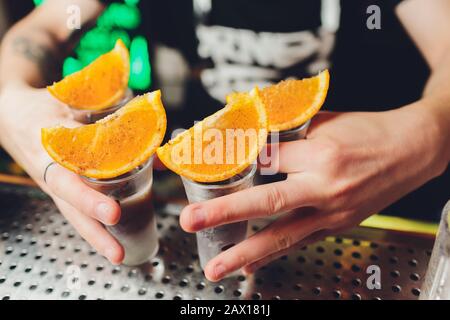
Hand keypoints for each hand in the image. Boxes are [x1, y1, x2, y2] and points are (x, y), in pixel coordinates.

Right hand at [0, 83, 123, 263]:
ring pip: (73, 213)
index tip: (112, 212)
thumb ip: (112, 117)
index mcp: (49, 148)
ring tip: (118, 254)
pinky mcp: (60, 188)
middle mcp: (50, 171)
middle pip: (71, 205)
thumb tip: (154, 139)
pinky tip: (111, 239)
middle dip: (94, 226)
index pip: (70, 176)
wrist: (12, 115)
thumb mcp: (72, 102)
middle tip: (117, 246)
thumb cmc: (44, 107)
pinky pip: (75, 209)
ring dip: (96, 235)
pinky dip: (92, 225)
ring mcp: (53, 182)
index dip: (90, 197)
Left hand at [180, 107, 446, 280]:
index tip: (206, 162)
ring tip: (217, 268)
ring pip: (283, 235)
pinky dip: (273, 255)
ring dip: (246, 253)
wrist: (414, 149)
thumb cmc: (371, 130)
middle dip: (225, 213)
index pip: (265, 158)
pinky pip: (300, 242)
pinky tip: (250, 265)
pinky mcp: (337, 225)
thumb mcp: (327, 119)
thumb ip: (287, 128)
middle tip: (191, 220)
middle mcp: (326, 186)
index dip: (233, 159)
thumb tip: (253, 129)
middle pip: (268, 202)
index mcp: (321, 153)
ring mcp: (333, 211)